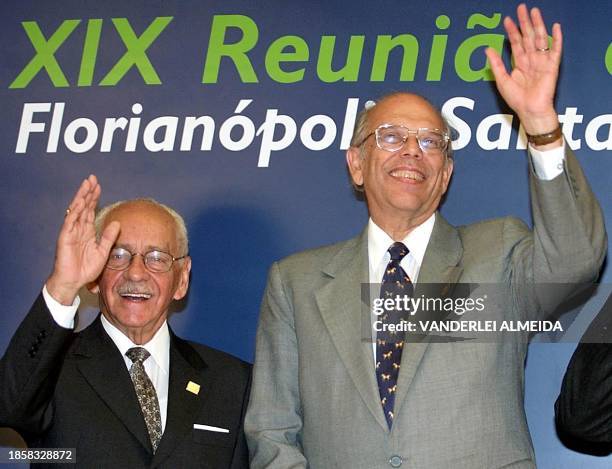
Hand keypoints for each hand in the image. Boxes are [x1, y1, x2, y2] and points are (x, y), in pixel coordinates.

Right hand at [46, 175, 119, 304]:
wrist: (73, 281)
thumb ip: (109, 237)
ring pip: (76, 210)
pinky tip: (79, 202)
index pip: (90, 210)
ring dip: (81, 197)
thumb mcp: (103, 251)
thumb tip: (118, 223)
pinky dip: (74, 211)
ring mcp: (70, 232)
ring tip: (86, 184)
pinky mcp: (65, 237)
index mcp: (87, 231)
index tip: (99, 186)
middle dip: (88, 192)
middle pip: (83, 206)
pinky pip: (70, 222)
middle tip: (92, 178)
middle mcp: (78, 229)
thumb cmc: (85, 269)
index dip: (94, 198)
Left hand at [485, 4, 561, 137]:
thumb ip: (496, 64)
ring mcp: (542, 62)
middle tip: (522, 8)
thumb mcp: (502, 80)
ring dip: (538, 25)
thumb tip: (488, 49)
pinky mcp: (552, 66)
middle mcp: (531, 60)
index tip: (507, 20)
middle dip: (525, 22)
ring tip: (534, 12)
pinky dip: (556, 39)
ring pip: (540, 39)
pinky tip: (555, 27)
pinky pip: (555, 50)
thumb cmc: (517, 99)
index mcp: (520, 64)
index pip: (516, 43)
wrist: (529, 110)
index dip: (512, 31)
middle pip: (528, 37)